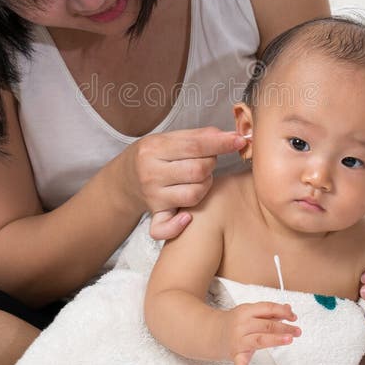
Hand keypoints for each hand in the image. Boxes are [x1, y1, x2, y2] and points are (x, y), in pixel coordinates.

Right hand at [128, 128, 245, 237]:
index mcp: (154, 148)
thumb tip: (230, 136)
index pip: (195, 145)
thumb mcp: (169, 139)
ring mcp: (153, 196)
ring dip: (205, 185)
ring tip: (200, 179)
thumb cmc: (154, 156)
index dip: (221, 143)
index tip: (240, 140)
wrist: (124, 179)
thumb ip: (198, 136)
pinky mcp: (155, 215)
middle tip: (207, 161)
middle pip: (198, 170)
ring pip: (194, 195)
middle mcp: (151, 173)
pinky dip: (179, 225)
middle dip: (211, 164)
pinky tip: (188, 216)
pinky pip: (165, 228)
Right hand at [220, 302, 300, 364]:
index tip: (293, 317)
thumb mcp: (251, 312)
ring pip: (259, 339)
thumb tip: (289, 309)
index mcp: (247, 311)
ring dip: (275, 339)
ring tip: (289, 340)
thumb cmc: (236, 322)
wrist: (212, 332)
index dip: (282, 312)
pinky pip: (238, 361)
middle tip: (297, 331)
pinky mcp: (235, 353)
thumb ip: (270, 312)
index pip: (268, 308)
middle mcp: (242, 324)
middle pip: (266, 325)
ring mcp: (238, 339)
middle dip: (284, 328)